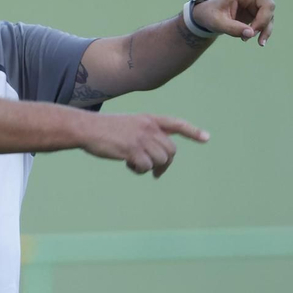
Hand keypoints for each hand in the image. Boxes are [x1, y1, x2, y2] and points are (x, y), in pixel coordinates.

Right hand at [81, 113, 208, 177]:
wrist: (86, 128)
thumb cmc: (104, 129)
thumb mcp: (129, 125)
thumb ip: (145, 135)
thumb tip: (157, 158)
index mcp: (149, 119)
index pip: (177, 124)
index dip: (193, 132)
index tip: (206, 138)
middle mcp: (149, 127)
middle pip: (171, 150)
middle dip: (165, 164)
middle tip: (155, 173)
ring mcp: (142, 138)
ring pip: (160, 160)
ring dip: (149, 167)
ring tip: (133, 163)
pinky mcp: (133, 149)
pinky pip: (146, 167)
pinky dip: (139, 170)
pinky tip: (127, 164)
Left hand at [196, 0, 279, 44]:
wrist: (210, 19)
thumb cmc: (211, 15)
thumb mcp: (217, 23)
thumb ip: (232, 28)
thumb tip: (251, 33)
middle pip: (267, 5)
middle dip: (263, 21)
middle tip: (251, 33)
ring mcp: (256, 6)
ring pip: (269, 16)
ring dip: (264, 29)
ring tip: (256, 42)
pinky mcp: (257, 15)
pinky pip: (267, 24)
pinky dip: (264, 33)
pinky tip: (260, 41)